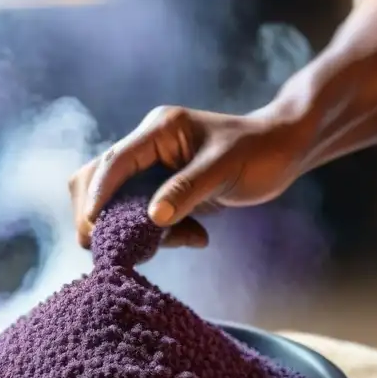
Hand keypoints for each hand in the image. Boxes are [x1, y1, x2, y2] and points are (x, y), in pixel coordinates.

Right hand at [68, 105, 311, 248]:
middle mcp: (147, 146)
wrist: (283, 151)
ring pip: (115, 201)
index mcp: (159, 130)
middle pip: (97, 179)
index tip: (93, 226)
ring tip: (171, 242)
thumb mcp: (224, 169)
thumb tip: (151, 218)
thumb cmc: (260, 151)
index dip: (99, 195)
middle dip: (98, 214)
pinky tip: (191, 238)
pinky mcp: (161, 188)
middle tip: (111, 248)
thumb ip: (186, 191)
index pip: (114, 161)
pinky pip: (140, 215)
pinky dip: (155, 234)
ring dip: (129, 228)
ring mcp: (152, 167)